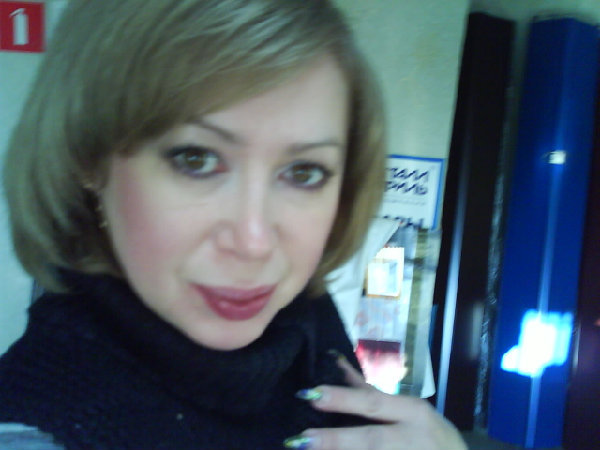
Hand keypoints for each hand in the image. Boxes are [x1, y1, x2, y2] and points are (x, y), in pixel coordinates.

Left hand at [285, 355, 466, 449]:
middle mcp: (412, 438)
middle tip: (301, 440)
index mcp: (413, 412)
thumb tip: (337, 365)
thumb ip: (372, 393)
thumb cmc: (432, 435)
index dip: (342, 399)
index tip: (311, 395)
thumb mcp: (410, 410)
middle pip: (372, 440)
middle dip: (336, 440)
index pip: (373, 403)